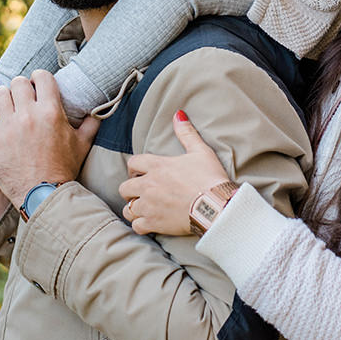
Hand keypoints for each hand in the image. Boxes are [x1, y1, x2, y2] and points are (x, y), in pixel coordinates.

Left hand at [0, 70, 100, 207]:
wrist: (42, 194)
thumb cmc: (63, 169)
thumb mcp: (82, 145)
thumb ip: (91, 125)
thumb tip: (97, 112)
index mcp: (51, 111)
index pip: (42, 77)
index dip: (39, 78)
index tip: (37, 84)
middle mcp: (29, 114)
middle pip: (18, 83)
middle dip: (20, 86)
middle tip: (21, 96)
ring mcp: (9, 126)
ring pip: (0, 93)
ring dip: (3, 96)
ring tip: (5, 103)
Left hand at [119, 111, 228, 235]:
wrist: (216, 206)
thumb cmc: (209, 177)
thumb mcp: (200, 151)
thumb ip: (186, 133)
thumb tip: (178, 113)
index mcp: (157, 166)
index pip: (133, 163)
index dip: (135, 168)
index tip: (141, 173)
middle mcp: (148, 185)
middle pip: (124, 188)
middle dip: (131, 190)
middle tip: (142, 192)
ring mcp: (149, 205)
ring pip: (128, 208)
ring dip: (134, 208)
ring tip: (144, 208)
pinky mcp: (154, 223)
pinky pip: (136, 226)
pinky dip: (141, 225)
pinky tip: (149, 222)